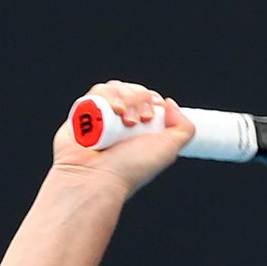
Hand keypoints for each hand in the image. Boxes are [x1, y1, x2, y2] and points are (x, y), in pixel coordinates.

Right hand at [51, 78, 195, 197]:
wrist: (96, 178)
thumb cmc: (129, 170)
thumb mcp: (168, 151)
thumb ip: (183, 128)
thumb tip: (170, 104)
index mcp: (140, 130)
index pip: (148, 98)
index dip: (151, 100)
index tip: (150, 117)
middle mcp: (121, 122)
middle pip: (134, 90)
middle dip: (138, 100)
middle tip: (135, 123)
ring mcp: (102, 117)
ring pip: (116, 87)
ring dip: (124, 98)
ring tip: (121, 122)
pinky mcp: (83, 113)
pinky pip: (98, 91)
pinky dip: (106, 97)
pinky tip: (109, 113)